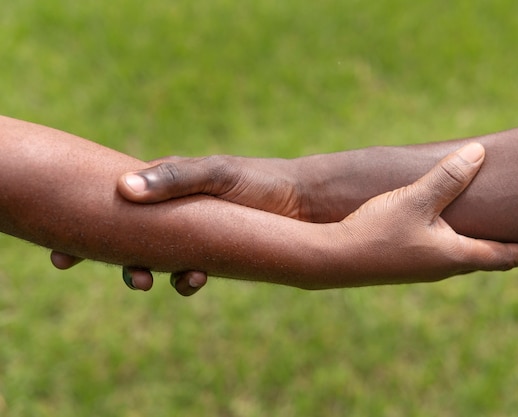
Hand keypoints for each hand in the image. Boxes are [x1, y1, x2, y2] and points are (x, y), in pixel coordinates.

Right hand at [113, 155, 303, 294]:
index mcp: (168, 182)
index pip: (122, 201)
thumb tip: (124, 189)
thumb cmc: (258, 181)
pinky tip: (197, 277)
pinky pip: (189, 271)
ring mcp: (193, 233)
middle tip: (137, 278)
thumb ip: (175, 179)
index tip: (76, 255)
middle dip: (125, 260)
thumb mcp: (217, 174)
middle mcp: (176, 209)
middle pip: (135, 236)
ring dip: (156, 273)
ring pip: (160, 258)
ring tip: (160, 280)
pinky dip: (187, 278)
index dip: (96, 225)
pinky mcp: (213, 254)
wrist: (303, 203)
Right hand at [314, 143, 517, 286]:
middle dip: (509, 251)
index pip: (504, 255)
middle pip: (485, 259)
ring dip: (482, 248)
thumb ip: (447, 177)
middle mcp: (442, 267)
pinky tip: (445, 232)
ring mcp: (421, 268)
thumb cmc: (377, 231)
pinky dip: (456, 243)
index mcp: (454, 255)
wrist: (333, 259)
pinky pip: (440, 253)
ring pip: (462, 256)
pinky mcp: (402, 263)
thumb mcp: (416, 200)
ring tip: (492, 237)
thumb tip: (478, 153)